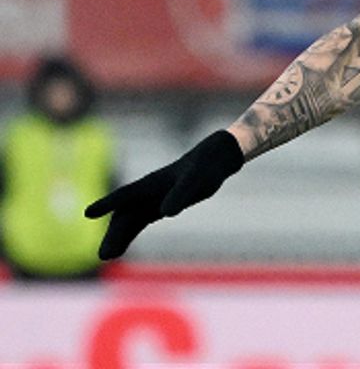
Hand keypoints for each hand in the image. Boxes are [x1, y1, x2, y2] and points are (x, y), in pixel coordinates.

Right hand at [85, 130, 244, 259]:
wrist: (215, 160)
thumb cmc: (205, 166)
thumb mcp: (196, 180)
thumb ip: (180, 194)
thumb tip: (166, 213)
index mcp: (152, 183)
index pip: (126, 195)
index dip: (108, 203)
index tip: (88, 213)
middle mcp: (147, 192)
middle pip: (125, 215)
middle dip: (113, 234)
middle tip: (104, 255)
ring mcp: (152, 199)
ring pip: (129, 221)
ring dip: (118, 237)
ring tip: (107, 256)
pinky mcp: (160, 206)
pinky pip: (139, 222)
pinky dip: (128, 234)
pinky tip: (120, 249)